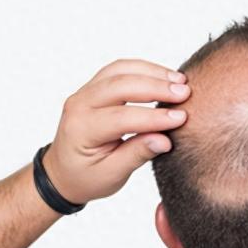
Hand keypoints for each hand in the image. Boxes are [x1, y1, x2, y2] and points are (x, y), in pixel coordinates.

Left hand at [41, 58, 190, 204]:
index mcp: (81, 130)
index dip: (154, 117)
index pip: (121, 118)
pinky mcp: (94, 86)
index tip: (181, 118)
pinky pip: (119, 69)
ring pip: (120, 70)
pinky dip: (143, 69)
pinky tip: (164, 77)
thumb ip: (136, 155)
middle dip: (156, 87)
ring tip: (180, 81)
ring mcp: (85, 92)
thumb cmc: (86, 177)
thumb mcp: (111, 175)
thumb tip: (164, 140)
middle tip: (184, 93)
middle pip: (120, 85)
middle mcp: (79, 105)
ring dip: (152, 73)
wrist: (63, 172)